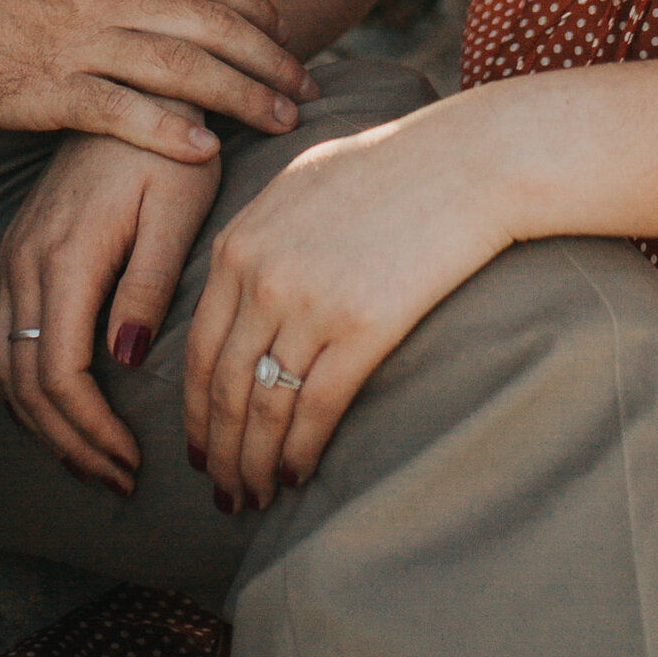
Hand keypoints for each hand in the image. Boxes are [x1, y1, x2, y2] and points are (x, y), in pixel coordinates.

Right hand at [0, 0, 316, 162]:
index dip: (254, 8)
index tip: (285, 33)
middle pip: (211, 24)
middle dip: (269, 56)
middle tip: (307, 87)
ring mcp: (75, 42)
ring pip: (182, 65)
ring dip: (243, 93)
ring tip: (282, 120)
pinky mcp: (44, 90)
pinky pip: (119, 110)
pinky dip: (168, 129)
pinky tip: (205, 149)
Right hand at [0, 134, 223, 491]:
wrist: (132, 87)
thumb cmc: (169, 150)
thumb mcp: (176, 211)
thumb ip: (146, 285)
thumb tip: (120, 359)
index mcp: (67, 256)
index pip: (59, 371)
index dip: (90, 429)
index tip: (131, 462)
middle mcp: (26, 260)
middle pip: (27, 380)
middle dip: (69, 442)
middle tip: (116, 480)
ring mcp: (12, 255)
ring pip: (3, 362)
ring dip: (40, 421)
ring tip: (88, 459)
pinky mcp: (14, 250)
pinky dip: (16, 383)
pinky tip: (49, 407)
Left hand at [184, 97, 512, 511]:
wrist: (462, 163)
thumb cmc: (389, 169)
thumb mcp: (298, 187)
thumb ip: (258, 240)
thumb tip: (239, 292)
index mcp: (238, 245)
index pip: (197, 347)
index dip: (194, 410)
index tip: (200, 447)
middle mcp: (261, 278)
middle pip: (222, 386)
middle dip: (219, 449)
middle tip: (223, 490)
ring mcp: (309, 304)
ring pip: (264, 406)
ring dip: (255, 461)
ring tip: (255, 494)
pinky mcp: (361, 327)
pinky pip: (316, 407)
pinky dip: (301, 450)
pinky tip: (297, 474)